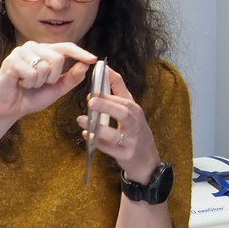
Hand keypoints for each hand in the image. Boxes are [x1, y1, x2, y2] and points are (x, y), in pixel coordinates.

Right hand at [0, 42, 95, 121]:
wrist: (9, 109)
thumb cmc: (31, 97)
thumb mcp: (57, 89)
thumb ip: (72, 78)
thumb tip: (85, 65)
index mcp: (44, 51)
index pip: (66, 47)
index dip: (80, 53)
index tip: (93, 60)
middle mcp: (33, 47)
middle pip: (58, 58)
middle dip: (53, 78)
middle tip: (39, 84)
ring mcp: (21, 52)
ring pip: (45, 66)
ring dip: (39, 82)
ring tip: (28, 84)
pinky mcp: (11, 60)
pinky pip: (32, 73)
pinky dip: (29, 83)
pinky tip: (20, 84)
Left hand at [75, 68, 160, 182]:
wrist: (146, 159)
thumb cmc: (135, 130)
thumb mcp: (131, 108)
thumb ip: (118, 88)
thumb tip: (106, 68)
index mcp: (134, 111)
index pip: (124, 99)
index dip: (109, 93)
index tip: (93, 88)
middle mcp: (135, 124)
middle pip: (123, 113)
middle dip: (107, 106)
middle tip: (91, 101)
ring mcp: (131, 140)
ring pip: (115, 134)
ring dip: (97, 127)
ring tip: (82, 119)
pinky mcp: (125, 155)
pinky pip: (110, 149)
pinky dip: (97, 142)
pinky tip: (86, 136)